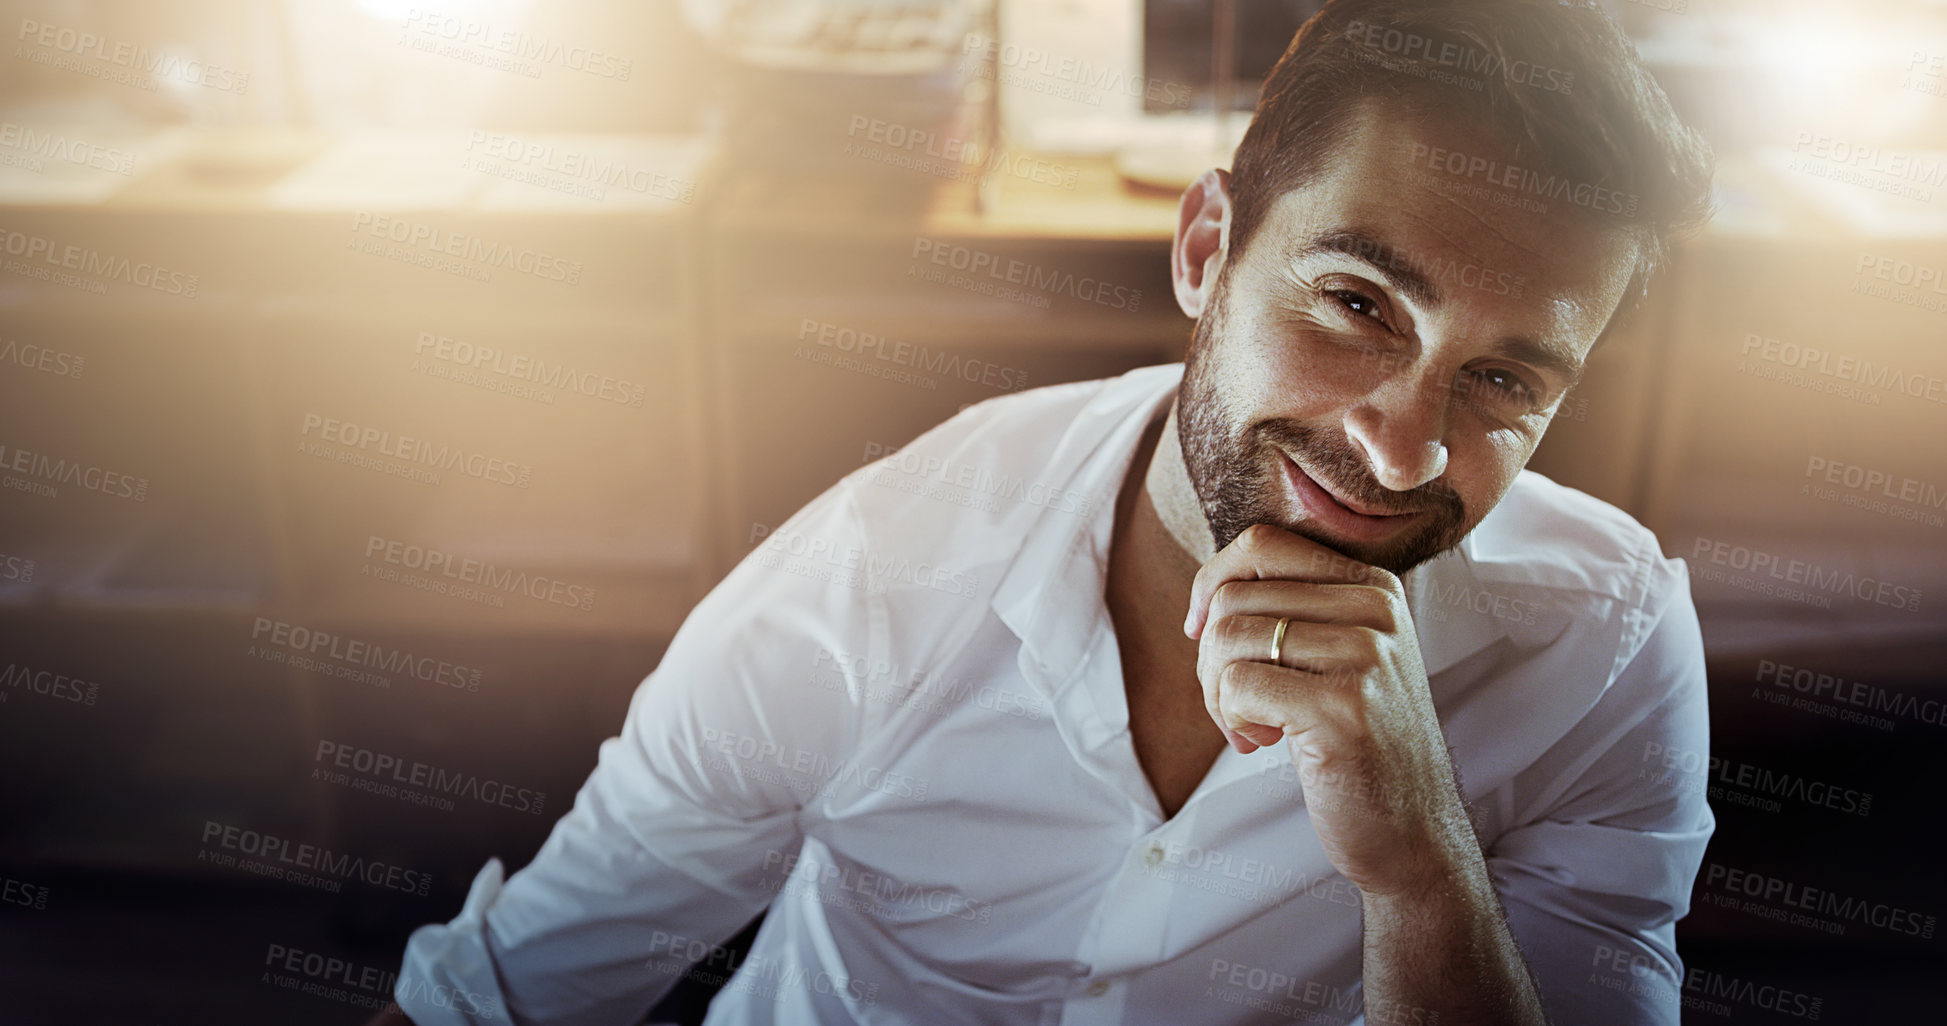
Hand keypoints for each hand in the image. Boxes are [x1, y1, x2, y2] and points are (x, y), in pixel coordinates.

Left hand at [1183, 523, 1474, 896]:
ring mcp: (1366, 655)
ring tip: (1248, 727)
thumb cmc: (1356, 743)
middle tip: (1234, 705)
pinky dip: (1231, 718)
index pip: (1261, 544)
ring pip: (1228, 638)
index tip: (1201, 635)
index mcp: (1374, 586)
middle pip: (1234, 596)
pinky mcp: (1344, 705)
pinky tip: (1261, 743)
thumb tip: (1207, 591)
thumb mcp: (1338, 659)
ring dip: (1216, 693)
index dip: (1211, 585)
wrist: (1412, 830)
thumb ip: (1293, 611)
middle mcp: (1376, 609)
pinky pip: (1238, 684)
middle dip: (1210, 657)